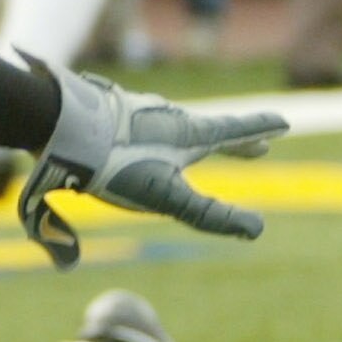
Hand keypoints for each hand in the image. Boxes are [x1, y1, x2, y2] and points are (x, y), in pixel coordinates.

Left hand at [18, 67, 286, 266]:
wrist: (58, 125)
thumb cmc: (114, 163)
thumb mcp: (166, 197)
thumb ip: (207, 215)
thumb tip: (256, 230)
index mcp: (189, 133)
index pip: (234, 131)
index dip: (259, 129)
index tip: (284, 122)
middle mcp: (167, 116)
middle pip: (209, 132)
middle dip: (236, 143)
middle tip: (261, 146)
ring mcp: (134, 111)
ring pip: (172, 128)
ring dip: (191, 138)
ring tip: (196, 146)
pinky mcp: (104, 113)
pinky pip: (134, 128)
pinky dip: (148, 137)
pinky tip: (133, 144)